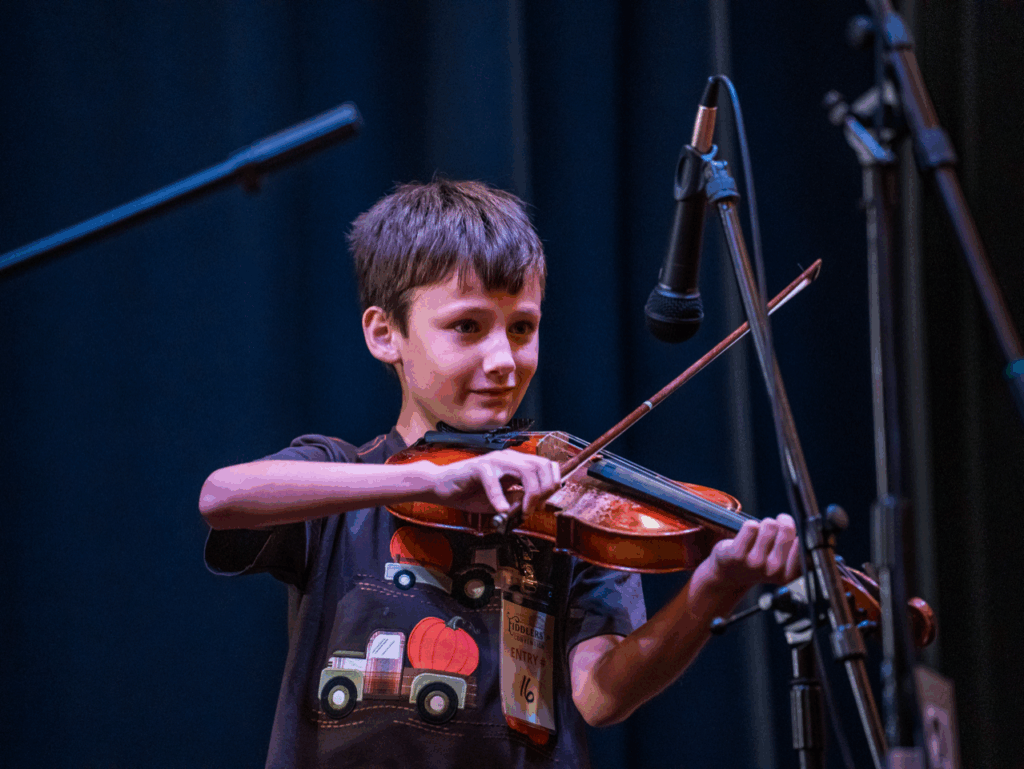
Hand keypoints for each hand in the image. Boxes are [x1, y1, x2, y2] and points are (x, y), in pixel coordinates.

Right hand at [423, 450, 561, 516]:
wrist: (443, 487)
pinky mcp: (478, 467)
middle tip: (534, 509)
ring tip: (522, 511)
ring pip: (525, 470)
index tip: (545, 503)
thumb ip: (519, 499)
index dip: (552, 483)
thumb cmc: (471, 492)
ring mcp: (494, 461)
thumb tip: (538, 504)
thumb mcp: (503, 501)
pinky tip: (500, 510)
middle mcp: (508, 458)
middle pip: (541, 466)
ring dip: (529, 494)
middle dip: (545, 489)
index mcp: (517, 464)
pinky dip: (499, 498)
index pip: (547, 465)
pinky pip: (493, 481)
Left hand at [704, 513, 800, 588]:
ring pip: (769, 525)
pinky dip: (749, 525)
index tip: (791, 535)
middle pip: (786, 529)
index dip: (797, 533)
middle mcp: (774, 570)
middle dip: (781, 523)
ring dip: (764, 524)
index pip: (803, 545)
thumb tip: (795, 525)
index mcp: (789, 574)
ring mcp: (755, 563)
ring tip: (760, 534)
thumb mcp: (783, 562)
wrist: (731, 575)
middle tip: (774, 529)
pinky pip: (751, 526)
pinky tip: (746, 536)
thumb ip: (795, 548)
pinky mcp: (737, 554)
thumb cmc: (762, 564)